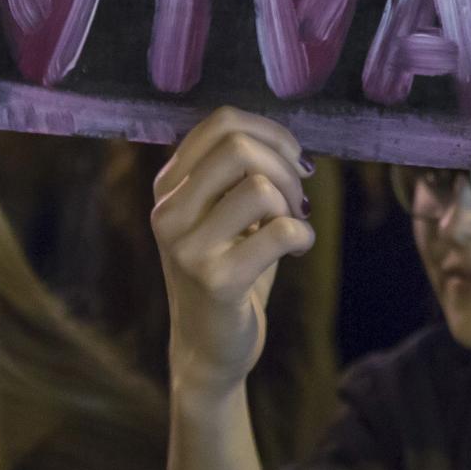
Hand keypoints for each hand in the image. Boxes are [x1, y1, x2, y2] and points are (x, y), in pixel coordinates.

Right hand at [151, 108, 315, 398]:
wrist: (208, 347)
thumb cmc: (227, 268)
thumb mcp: (222, 213)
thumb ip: (240, 173)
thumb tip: (287, 144)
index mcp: (167, 186)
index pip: (221, 122)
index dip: (270, 133)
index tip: (292, 161)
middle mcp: (167, 212)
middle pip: (237, 146)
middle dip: (283, 166)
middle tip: (296, 199)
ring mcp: (186, 248)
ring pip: (259, 187)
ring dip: (293, 203)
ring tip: (292, 225)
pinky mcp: (215, 281)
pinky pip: (280, 232)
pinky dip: (303, 235)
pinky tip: (298, 250)